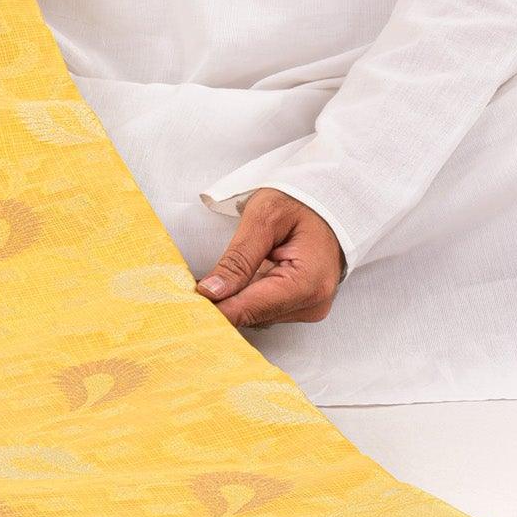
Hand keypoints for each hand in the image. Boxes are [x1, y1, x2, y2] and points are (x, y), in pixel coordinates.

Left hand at [196, 188, 344, 326]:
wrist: (330, 201)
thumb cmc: (301, 202)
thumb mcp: (264, 218)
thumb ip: (238, 258)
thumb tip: (211, 292)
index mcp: (307, 283)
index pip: (251, 309)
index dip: (216, 309)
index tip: (185, 305)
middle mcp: (312, 303)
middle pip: (252, 315)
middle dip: (222, 301)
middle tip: (192, 285)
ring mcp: (309, 308)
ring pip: (256, 315)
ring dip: (234, 298)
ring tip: (216, 277)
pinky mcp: (302, 306)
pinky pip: (265, 309)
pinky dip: (247, 295)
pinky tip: (237, 279)